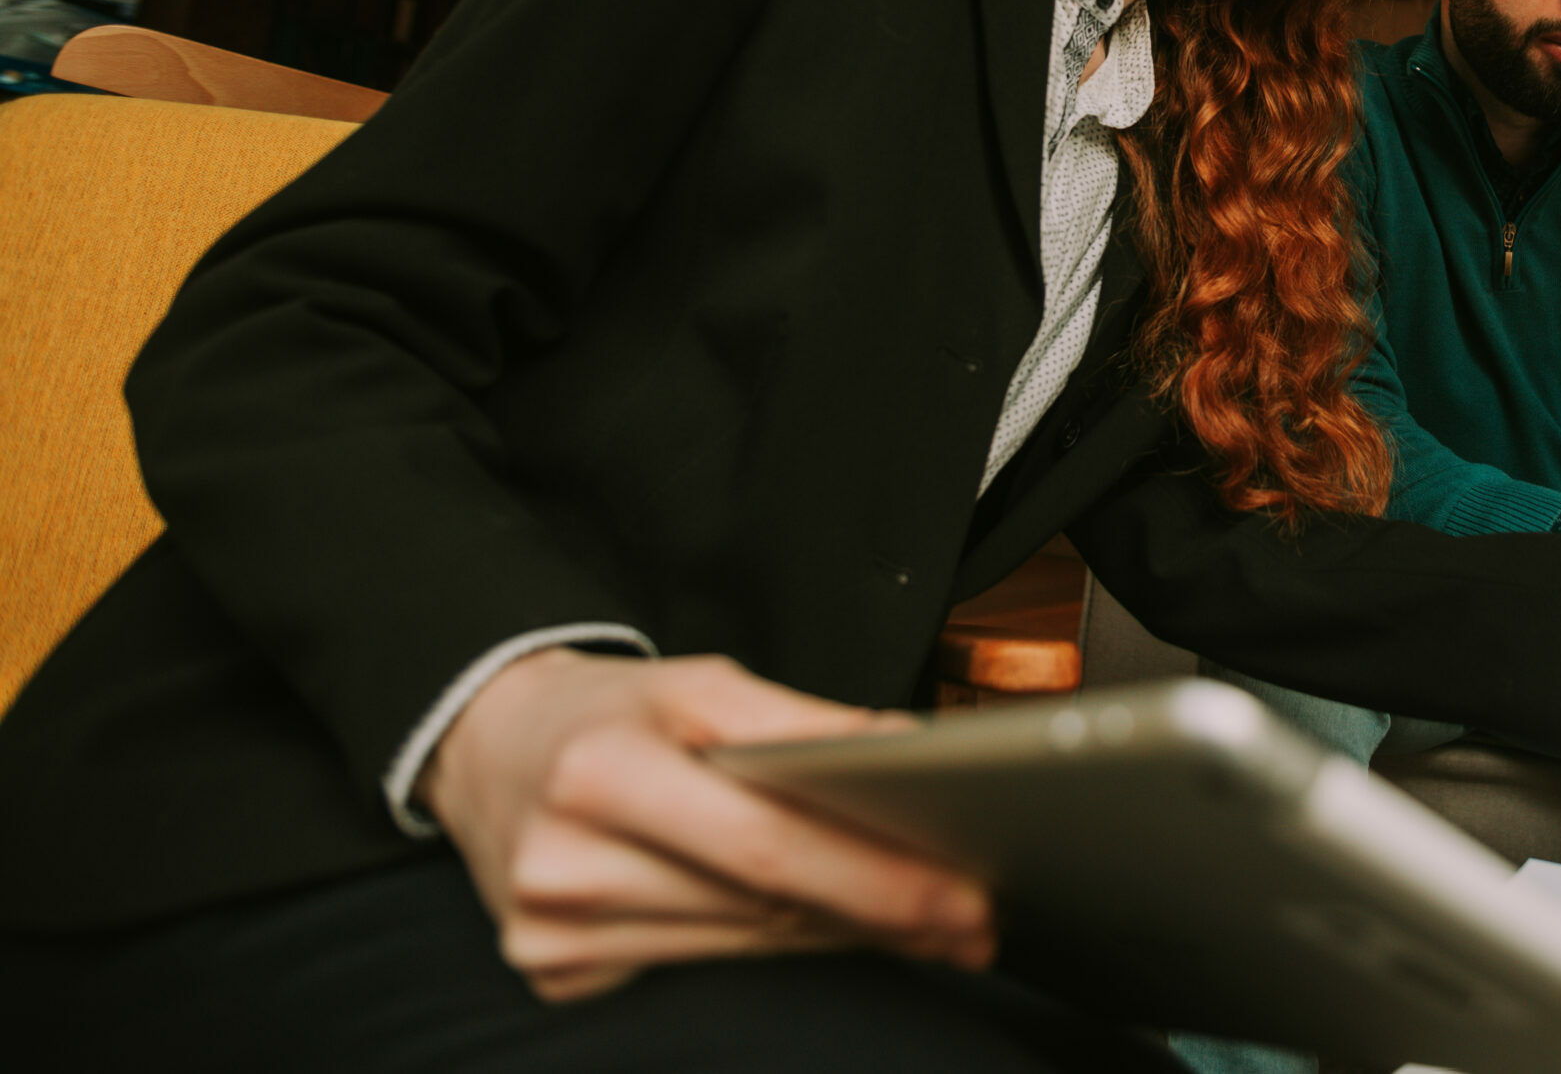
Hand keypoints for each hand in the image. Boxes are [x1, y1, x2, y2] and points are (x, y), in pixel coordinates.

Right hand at [420, 648, 993, 1001]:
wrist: (488, 745)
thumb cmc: (611, 711)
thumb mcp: (699, 684)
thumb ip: (802, 723)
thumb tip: (908, 753)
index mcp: (599, 775)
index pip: (766, 845)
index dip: (875, 876)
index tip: (963, 891)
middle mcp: (564, 866)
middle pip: (762, 905)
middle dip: (884, 913)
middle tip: (974, 919)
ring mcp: (552, 935)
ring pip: (744, 944)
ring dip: (843, 934)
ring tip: (929, 924)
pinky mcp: (555, 974)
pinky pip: (702, 964)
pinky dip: (775, 946)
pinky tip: (833, 929)